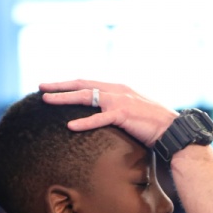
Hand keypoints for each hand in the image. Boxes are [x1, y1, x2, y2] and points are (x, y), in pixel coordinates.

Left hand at [39, 80, 177, 146]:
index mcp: (117, 88)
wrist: (171, 129)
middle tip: (41, 87)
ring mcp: (120, 101)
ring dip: (64, 98)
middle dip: (60, 86)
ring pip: (86, 97)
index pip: (88, 82)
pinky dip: (84, 122)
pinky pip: (99, 118)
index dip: (68, 83)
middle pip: (82, 85)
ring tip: (47, 101)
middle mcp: (116, 90)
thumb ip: (116, 109)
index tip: (52, 86)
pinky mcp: (124, 114)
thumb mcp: (132, 111)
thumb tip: (102, 114)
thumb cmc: (152, 124)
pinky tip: (70, 126)